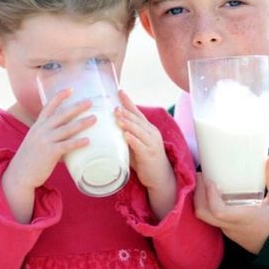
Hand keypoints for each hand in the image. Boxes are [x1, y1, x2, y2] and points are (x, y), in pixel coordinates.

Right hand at [2, 88, 94, 222]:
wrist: (20, 174)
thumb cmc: (30, 159)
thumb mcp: (35, 141)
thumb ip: (49, 136)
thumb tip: (68, 137)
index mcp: (38, 126)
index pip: (49, 107)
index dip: (59, 97)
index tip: (70, 89)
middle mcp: (41, 130)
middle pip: (62, 115)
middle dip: (77, 107)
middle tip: (90, 102)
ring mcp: (45, 140)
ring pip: (67, 129)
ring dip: (82, 123)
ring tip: (95, 119)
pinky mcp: (50, 152)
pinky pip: (66, 145)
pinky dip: (78, 142)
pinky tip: (88, 141)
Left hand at [115, 90, 175, 218]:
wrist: (160, 177)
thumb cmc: (145, 160)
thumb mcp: (135, 145)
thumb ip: (125, 136)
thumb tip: (107, 129)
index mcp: (148, 129)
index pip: (137, 112)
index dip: (128, 102)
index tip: (120, 92)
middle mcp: (151, 133)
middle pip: (137, 119)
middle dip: (126, 111)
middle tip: (114, 106)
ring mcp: (152, 143)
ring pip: (138, 130)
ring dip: (127, 122)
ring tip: (117, 116)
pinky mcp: (149, 154)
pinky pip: (140, 145)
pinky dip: (132, 139)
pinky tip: (125, 135)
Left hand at [194, 154, 268, 253]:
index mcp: (242, 219)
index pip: (217, 210)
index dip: (209, 195)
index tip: (209, 180)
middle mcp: (231, 227)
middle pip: (203, 214)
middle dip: (198, 194)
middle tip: (200, 176)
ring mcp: (229, 231)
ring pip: (206, 217)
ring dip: (202, 199)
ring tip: (205, 181)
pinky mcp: (230, 232)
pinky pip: (213, 219)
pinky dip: (209, 206)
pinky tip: (215, 194)